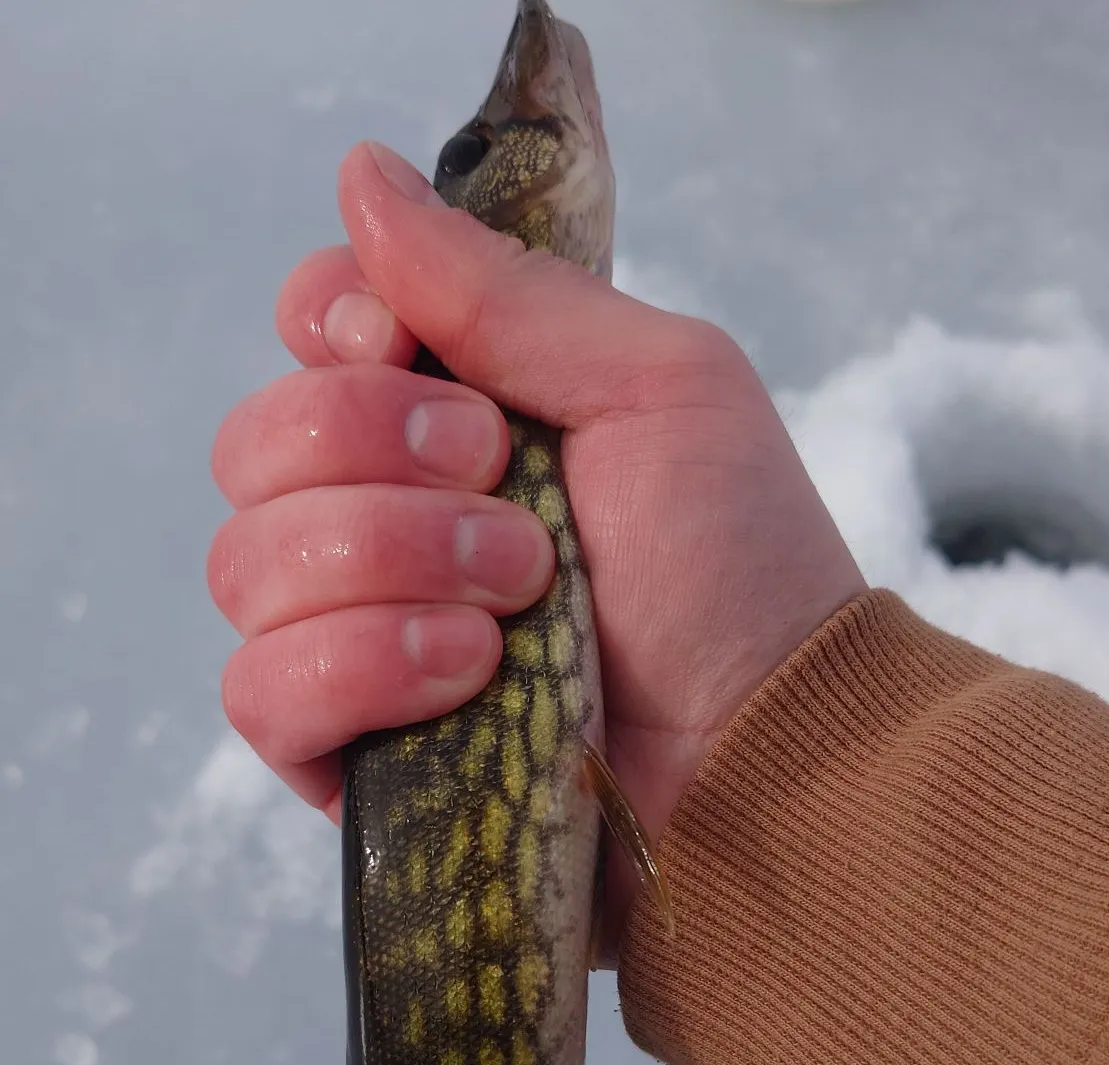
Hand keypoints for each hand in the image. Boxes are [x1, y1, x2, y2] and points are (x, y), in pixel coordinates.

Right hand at [208, 141, 865, 959]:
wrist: (762, 747)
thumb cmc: (731, 558)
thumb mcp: (652, 385)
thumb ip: (501, 288)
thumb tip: (360, 173)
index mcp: (447, 413)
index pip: (309, 332)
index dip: (338, 332)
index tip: (417, 356)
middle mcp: (382, 510)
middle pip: (255, 443)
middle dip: (380, 459)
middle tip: (507, 489)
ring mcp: (351, 629)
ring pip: (247, 564)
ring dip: (390, 563)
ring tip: (519, 600)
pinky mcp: (341, 743)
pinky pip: (260, 690)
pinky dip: (362, 668)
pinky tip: (469, 676)